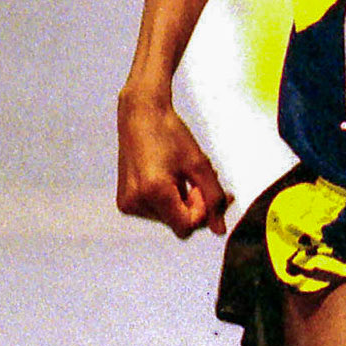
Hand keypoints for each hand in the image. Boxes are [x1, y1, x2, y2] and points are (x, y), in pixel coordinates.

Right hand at [116, 89, 229, 238]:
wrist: (141, 114)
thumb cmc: (171, 134)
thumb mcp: (199, 165)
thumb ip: (214, 199)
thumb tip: (219, 231)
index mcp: (153, 192)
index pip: (187, 226)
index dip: (203, 211)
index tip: (205, 187)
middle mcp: (135, 202)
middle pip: (178, 225)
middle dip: (195, 207)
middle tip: (203, 182)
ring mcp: (127, 203)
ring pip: (169, 220)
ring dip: (183, 203)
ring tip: (185, 176)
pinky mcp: (125, 201)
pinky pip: (157, 213)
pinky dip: (169, 200)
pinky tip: (171, 179)